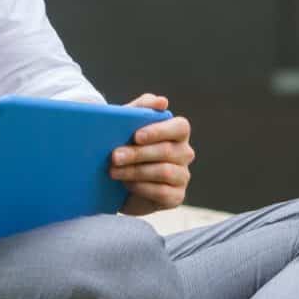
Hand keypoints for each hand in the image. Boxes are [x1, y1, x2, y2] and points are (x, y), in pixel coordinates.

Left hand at [110, 94, 191, 213]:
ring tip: (114, 171)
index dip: (159, 131)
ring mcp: (182, 176)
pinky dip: (141, 188)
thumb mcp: (128, 125)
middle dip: (138, 153)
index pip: (180, 127)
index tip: (136, 136)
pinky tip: (126, 184)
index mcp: (177, 132)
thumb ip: (142, 108)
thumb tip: (162, 101)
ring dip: (135, 171)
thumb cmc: (126, 146)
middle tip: (115, 156)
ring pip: (164, 171)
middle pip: (168, 151)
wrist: (117, 181)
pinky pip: (162, 192)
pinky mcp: (176, 197)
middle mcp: (184, 153)